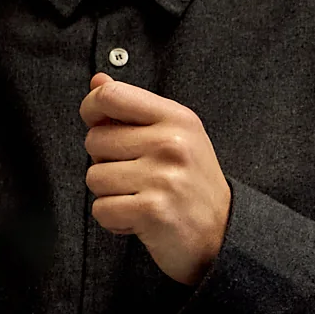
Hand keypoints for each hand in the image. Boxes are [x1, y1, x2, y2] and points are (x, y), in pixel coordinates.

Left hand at [80, 75, 231, 286]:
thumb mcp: (173, 135)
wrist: (223, 233)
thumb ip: (133, 107)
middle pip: (95, 140)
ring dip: (109, 193)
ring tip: (139, 196)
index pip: (111, 95)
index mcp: (176, 118)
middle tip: (134, 174)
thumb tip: (98, 80)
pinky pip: (101, 209)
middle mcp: (171, 143)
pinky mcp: (152, 210)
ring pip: (94, 177)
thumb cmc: (191, 182)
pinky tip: (138, 218)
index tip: (97, 123)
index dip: (91, 108)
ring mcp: (162, 177)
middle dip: (104, 161)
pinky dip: (114, 219)